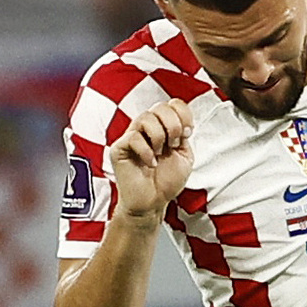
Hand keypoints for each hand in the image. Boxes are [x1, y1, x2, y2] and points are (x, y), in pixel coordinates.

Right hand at [109, 100, 195, 223]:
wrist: (153, 203)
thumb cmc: (166, 182)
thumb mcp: (185, 156)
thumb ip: (184, 136)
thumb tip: (181, 122)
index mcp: (163, 127)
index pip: (172, 104)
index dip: (183, 114)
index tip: (187, 133)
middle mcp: (146, 129)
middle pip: (160, 106)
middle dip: (173, 125)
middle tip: (173, 145)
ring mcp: (132, 136)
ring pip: (145, 118)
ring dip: (159, 137)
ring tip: (159, 154)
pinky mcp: (119, 148)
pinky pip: (133, 138)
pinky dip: (146, 151)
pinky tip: (150, 163)